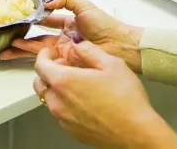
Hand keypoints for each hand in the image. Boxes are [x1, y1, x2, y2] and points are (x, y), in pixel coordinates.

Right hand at [1, 0, 143, 73]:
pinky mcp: (67, 65)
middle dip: (22, 39)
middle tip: (7, 40)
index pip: (46, 20)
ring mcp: (65, 52)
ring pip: (39, 51)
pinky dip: (36, 63)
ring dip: (23, 51)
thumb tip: (47, 1)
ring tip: (7, 52)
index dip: (33, 19)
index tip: (19, 19)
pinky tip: (25, 61)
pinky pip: (49, 63)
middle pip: (38, 38)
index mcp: (68, 23)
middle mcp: (64, 38)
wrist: (120, 46)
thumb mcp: (85, 6)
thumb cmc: (106, 26)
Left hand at [34, 42, 176, 148]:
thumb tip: (78, 44)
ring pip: (50, 100)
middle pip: (40, 84)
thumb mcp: (112, 64)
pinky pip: (61, 114)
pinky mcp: (72, 131)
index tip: (50, 52)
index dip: (44, 55)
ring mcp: (63, 119)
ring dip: (57, 89)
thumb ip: (90, 50)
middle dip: (48, 72)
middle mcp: (59, 102)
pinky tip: (85, 101)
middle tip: (64, 66)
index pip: (40, 65)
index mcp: (64, 81)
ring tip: (77, 84)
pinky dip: (66, 104)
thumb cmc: (126, 100)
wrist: (136, 132)